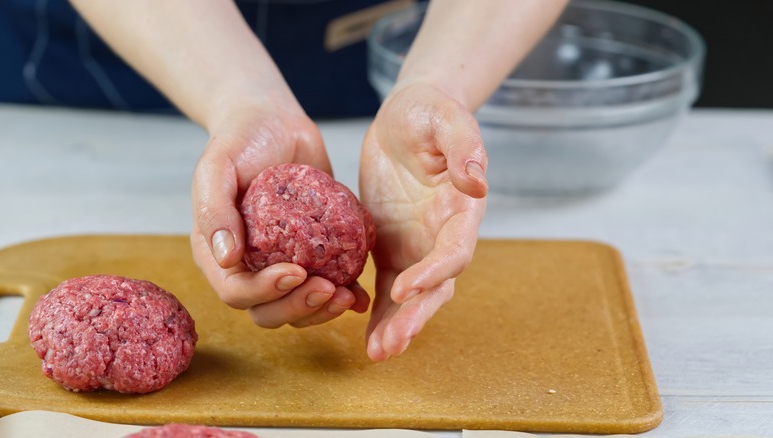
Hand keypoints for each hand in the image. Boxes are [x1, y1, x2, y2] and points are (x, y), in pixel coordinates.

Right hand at [190, 104, 369, 327]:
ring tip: (346, 295)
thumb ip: (215, 209)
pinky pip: (327, 286)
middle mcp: (250, 266)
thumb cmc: (239, 142)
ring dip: (322, 310)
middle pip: (269, 311)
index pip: (237, 291)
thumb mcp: (217, 167)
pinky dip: (343, 295)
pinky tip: (360, 295)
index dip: (264, 292)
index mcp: (220, 254)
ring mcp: (283, 263)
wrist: (273, 124)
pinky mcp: (314, 254)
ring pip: (298, 308)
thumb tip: (227, 259)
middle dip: (298, 308)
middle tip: (328, 290)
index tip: (295, 272)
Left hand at [360, 83, 487, 361]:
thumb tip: (477, 181)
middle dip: (415, 317)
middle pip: (436, 287)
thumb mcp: (446, 118)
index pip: (454, 251)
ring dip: (396, 325)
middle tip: (389, 345)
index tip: (406, 288)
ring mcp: (416, 244)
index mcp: (461, 209)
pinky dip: (378, 310)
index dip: (434, 272)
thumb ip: (464, 146)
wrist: (408, 116)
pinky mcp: (390, 246)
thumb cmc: (430, 113)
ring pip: (411, 295)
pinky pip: (385, 285)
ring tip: (376, 353)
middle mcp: (442, 235)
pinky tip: (363, 333)